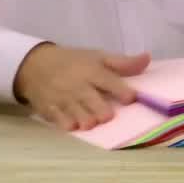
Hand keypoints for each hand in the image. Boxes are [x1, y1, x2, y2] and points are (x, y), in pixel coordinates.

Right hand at [13, 44, 149, 130]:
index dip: (122, 91)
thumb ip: (123, 63)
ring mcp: (63, 99)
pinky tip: (74, 125)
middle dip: (102, 112)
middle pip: (93, 102)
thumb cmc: (73, 62)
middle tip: (108, 115)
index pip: (109, 81)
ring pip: (78, 115)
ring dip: (87, 121)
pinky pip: (60, 121)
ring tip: (92, 122)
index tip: (131, 99)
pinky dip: (68, 124)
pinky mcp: (50, 110)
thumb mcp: (97, 57)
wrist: (35, 65)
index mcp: (91, 71)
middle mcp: (78, 86)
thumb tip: (147, 59)